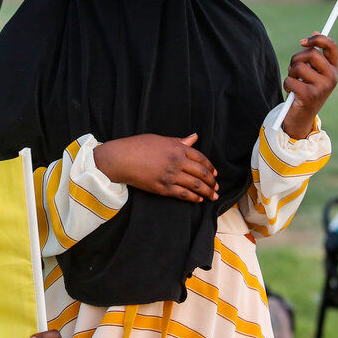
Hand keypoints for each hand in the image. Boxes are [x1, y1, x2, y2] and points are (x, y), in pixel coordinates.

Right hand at [94, 133, 217, 201]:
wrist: (121, 159)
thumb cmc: (138, 146)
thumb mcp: (160, 139)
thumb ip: (179, 141)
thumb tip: (195, 137)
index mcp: (177, 147)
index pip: (200, 158)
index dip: (210, 166)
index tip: (215, 172)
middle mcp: (176, 161)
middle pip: (201, 173)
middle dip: (212, 181)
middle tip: (217, 186)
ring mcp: (170, 175)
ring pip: (195, 185)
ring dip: (207, 192)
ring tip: (213, 196)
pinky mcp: (163, 188)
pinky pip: (183, 194)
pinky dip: (193, 197)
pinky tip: (198, 199)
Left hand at [281, 34, 337, 137]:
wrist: (302, 117)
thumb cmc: (306, 90)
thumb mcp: (312, 72)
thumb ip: (314, 55)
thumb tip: (315, 32)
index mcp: (333, 69)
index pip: (331, 46)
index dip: (317, 39)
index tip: (303, 42)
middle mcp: (332, 77)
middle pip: (311, 54)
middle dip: (296, 58)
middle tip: (292, 68)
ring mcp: (322, 87)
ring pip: (299, 66)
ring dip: (290, 73)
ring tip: (294, 83)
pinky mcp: (310, 95)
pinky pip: (291, 80)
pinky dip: (287, 85)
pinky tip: (292, 93)